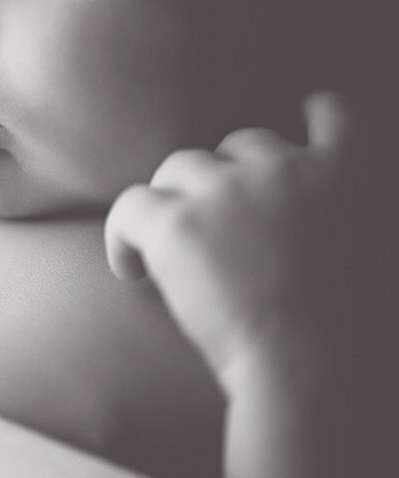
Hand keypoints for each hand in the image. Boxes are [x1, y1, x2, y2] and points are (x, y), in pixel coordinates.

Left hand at [104, 92, 355, 379]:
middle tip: (219, 235)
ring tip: (173, 253)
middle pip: (236, 145)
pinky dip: (123, 237)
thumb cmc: (334, 331)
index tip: (300, 120)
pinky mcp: (176, 221)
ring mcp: (226, 189)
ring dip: (176, 202)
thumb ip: (324, 209)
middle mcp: (283, 167)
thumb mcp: (355, 248)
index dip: (310, 115)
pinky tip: (131, 269)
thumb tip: (279, 213)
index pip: (331, 113)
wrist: (307, 364)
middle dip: (226, 181)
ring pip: (179, 167)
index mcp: (342, 174)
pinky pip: (130, 205)